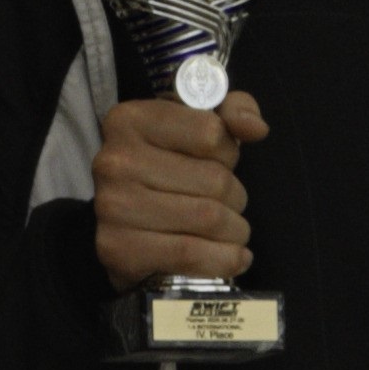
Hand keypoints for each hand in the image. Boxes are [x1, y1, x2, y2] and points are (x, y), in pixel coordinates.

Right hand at [89, 90, 270, 291]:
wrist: (123, 228)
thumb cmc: (167, 171)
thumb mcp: (197, 126)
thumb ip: (233, 110)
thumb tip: (255, 128)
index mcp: (129, 120)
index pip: (210, 132)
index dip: (227, 152)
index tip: (218, 162)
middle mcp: (114, 161)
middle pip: (214, 180)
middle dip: (236, 197)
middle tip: (228, 205)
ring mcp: (113, 206)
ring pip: (209, 218)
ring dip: (235, 230)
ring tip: (231, 231)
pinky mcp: (118, 249)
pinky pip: (192, 254)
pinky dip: (225, 259)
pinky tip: (233, 256)